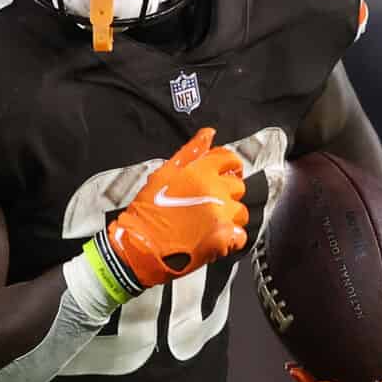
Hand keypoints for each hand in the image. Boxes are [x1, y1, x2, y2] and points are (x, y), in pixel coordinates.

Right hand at [100, 127, 249, 290]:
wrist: (140, 248)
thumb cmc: (146, 214)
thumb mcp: (163, 174)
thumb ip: (190, 152)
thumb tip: (208, 134)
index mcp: (201, 172)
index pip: (229, 159)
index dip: (229, 166)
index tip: (226, 173)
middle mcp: (215, 191)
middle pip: (238, 186)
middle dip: (227, 193)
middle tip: (209, 203)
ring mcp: (221, 215)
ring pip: (241, 212)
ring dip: (229, 216)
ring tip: (209, 223)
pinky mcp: (224, 238)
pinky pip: (240, 236)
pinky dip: (231, 239)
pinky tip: (214, 238)